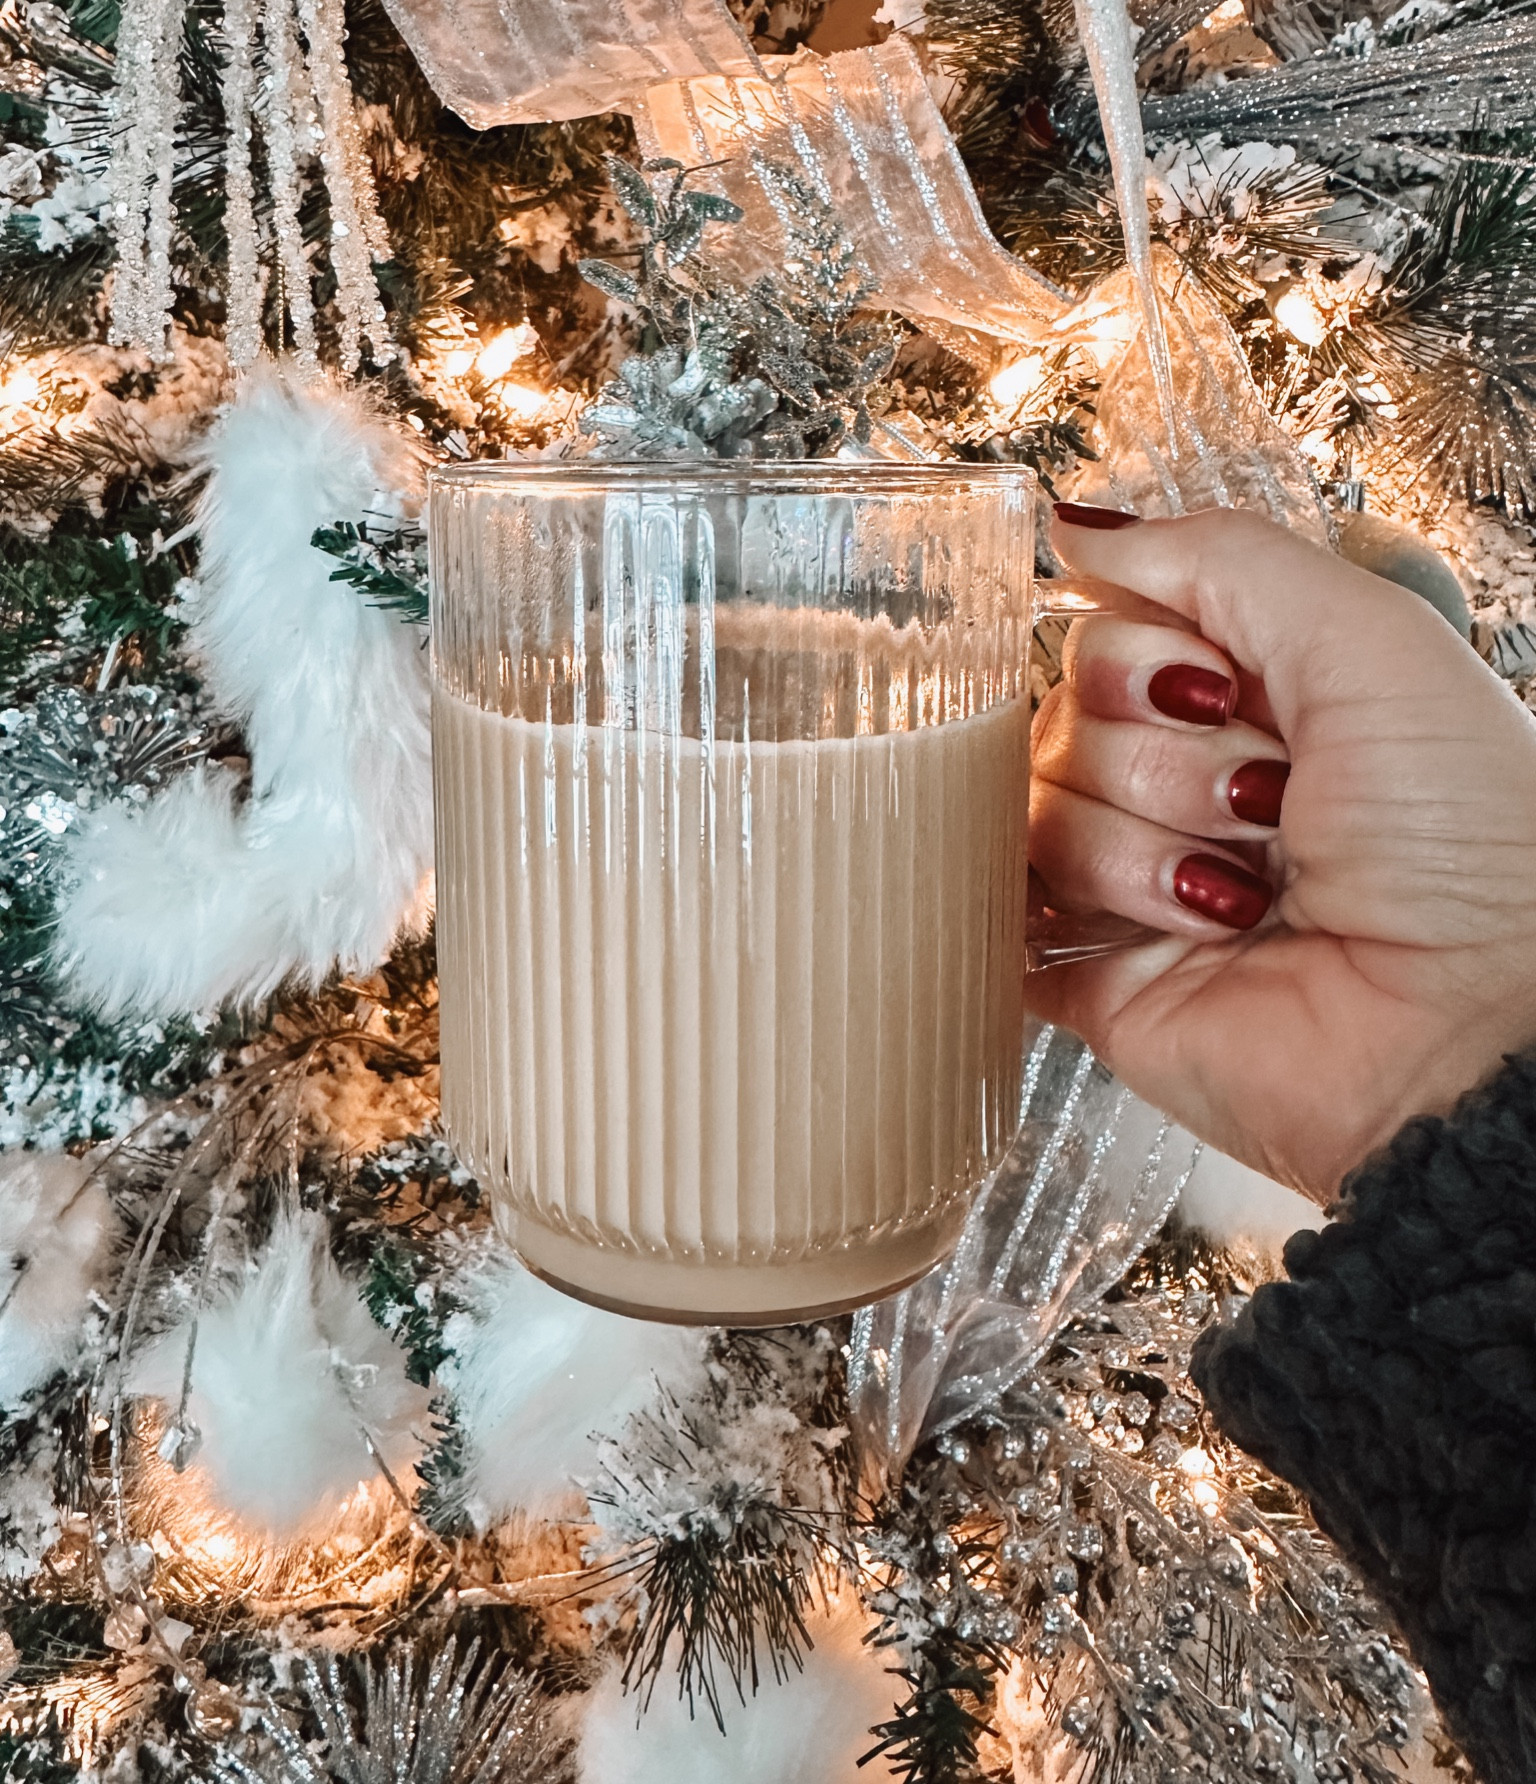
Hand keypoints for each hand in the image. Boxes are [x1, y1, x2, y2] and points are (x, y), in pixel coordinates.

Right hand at [1026, 504, 1535, 1201]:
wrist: (1470, 1027)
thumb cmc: (1469, 841)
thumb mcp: (1367, 637)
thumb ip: (1215, 560)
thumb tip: (1078, 527)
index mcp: (1252, 701)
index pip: (1106, 631)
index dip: (1145, 656)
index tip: (1223, 689)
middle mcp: (1186, 785)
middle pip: (1062, 716)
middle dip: (1164, 757)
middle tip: (1266, 805)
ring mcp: (1136, 883)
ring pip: (1037, 810)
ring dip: (1146, 844)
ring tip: (1243, 894)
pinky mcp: (1098, 979)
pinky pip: (1008, 916)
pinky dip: (1065, 913)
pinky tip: (1158, 927)